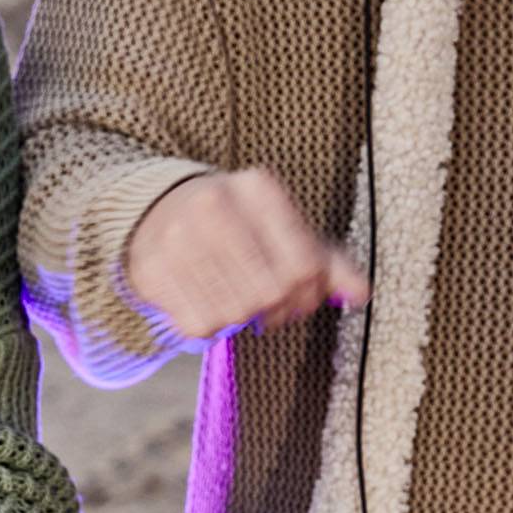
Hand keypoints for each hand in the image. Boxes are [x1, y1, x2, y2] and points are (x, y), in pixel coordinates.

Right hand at [123, 168, 368, 341]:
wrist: (158, 213)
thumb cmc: (235, 225)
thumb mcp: (283, 228)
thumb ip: (326, 261)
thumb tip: (360, 294)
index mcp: (257, 187)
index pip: (304, 264)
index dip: (309, 294)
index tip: (303, 298)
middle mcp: (215, 204)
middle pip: (270, 291)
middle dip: (277, 310)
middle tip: (271, 309)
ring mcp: (178, 236)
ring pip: (234, 312)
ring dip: (243, 319)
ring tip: (239, 303)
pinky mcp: (152, 269)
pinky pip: (198, 324)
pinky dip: (210, 325)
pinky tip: (210, 304)